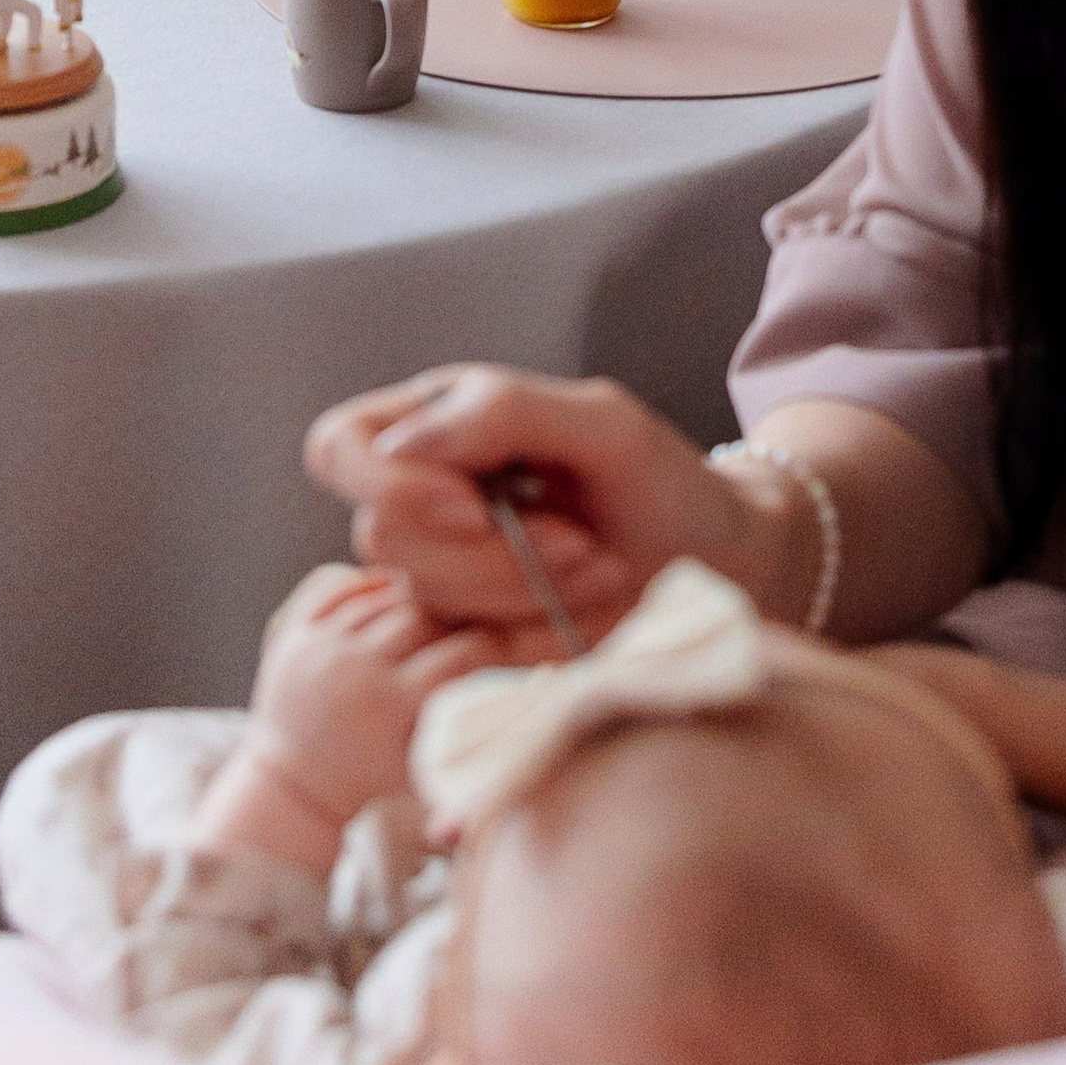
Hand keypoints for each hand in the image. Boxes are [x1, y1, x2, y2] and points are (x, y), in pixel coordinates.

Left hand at [243, 564, 492, 832]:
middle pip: (424, 617)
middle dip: (457, 613)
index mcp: (389, 708)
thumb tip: (541, 680)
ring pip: (388, 596)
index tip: (509, 640)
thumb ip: (478, 729)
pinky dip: (376, 585)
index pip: (460, 656)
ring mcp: (322, 649)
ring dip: (419, 597)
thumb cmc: (376, 777)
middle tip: (478, 610)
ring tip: (443, 602)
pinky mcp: (296, 634)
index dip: (493, 644)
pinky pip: (345, 588)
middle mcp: (354, 672)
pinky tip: (400, 590)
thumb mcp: (428, 763)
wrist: (296, 782)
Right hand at [304, 368, 786, 642]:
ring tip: (597, 573)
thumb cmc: (666, 482)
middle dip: (484, 554)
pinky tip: (584, 618)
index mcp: (441, 427)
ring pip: (418, 599)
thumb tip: (401, 445)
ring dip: (514, 593)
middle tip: (580, 547)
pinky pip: (456, 654)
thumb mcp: (602, 424)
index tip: (475, 510)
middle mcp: (428, 500)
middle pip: (382, 537)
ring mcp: (446, 575)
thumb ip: (502, 410)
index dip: (389, 483)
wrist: (723, 570)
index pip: (342, 446)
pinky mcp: (473, 639)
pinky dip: (528, 638)